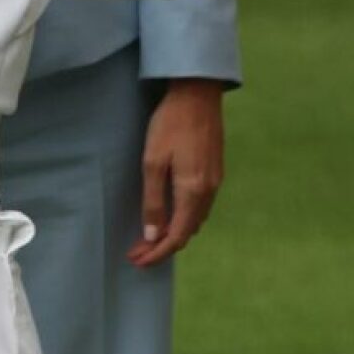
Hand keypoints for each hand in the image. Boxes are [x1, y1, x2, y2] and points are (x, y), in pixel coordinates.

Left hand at [131, 78, 226, 266]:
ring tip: (149, 236)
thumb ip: (153, 201)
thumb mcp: (153, 162)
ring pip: (196, 220)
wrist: (198, 93)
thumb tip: (153, 235)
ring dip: (174, 232)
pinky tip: (170, 212)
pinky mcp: (216, 169)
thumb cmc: (171, 124)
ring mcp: (215, 180)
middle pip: (187, 232)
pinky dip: (184, 217)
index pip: (176, 237)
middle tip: (137, 251)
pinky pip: (201, 205)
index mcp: (193, 191)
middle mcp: (209, 191)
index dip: (156, 254)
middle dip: (162, 246)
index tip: (137, 261)